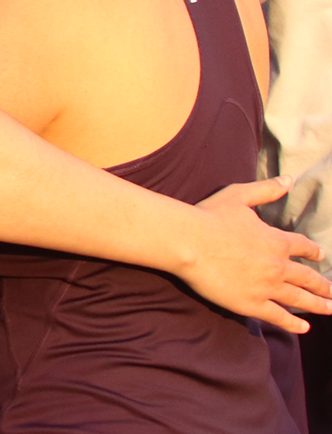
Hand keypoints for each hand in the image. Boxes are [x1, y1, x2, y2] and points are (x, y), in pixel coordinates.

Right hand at [186, 176, 331, 331]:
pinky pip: (278, 316)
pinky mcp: (251, 304)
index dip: (314, 252)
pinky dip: (293, 324)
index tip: (321, 257)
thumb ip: (266, 190)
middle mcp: (278, 266)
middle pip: (308, 278)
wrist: (188, 241)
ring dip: (317, 305)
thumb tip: (289, 179)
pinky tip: (304, 328)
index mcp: (276, 241)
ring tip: (329, 309)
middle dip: (323, 286)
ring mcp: (267, 287)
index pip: (303, 247)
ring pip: (299, 299)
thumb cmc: (210, 216)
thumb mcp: (239, 196)